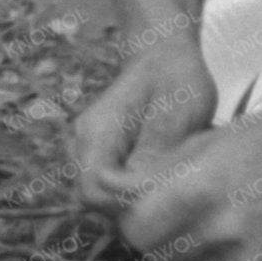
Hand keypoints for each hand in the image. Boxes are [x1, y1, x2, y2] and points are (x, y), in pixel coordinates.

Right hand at [68, 37, 219, 221]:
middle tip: (174, 192)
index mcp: (97, 132)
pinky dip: (137, 191)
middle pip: (95, 200)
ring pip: (104, 198)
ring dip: (136, 200)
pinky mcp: (105, 158)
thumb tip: (140, 188)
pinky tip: (164, 178)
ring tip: (172, 183)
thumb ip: (156, 149)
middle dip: (133, 206)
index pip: (93, 191)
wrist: (164, 54)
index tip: (164, 196)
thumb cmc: (176, 77)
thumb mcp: (178, 110)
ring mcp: (91, 153)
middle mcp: (84, 146)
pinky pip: (113, 189)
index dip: (126, 203)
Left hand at [114, 102, 261, 260]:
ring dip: (185, 254)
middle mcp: (220, 231)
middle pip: (156, 254)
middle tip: (176, 215)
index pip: (133, 229)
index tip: (142, 208)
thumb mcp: (209, 142)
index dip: (133, 219)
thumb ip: (159, 174)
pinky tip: (236, 239)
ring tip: (213, 222)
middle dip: (156, 236)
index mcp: (199, 189)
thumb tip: (112, 194)